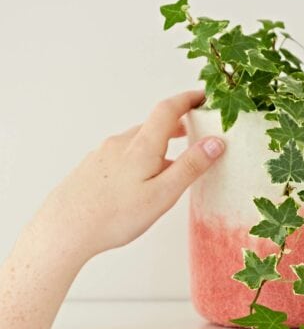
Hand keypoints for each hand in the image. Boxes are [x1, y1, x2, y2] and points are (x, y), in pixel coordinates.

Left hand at [29, 90, 223, 264]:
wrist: (63, 231)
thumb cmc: (114, 216)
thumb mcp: (163, 194)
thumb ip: (190, 166)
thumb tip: (215, 142)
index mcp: (141, 146)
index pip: (168, 109)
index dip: (188, 99)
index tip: (204, 97)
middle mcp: (120, 143)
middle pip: (152, 125)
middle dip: (176, 126)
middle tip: (194, 133)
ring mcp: (103, 154)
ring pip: (137, 142)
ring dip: (157, 146)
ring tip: (171, 166)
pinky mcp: (92, 167)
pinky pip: (122, 155)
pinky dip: (139, 159)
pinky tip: (139, 182)